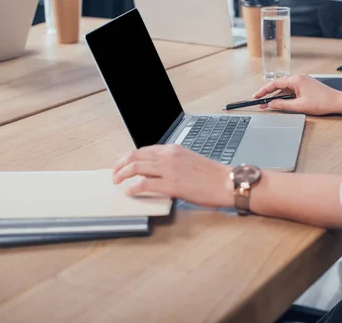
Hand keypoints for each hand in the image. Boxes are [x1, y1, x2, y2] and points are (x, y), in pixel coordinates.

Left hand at [113, 144, 231, 206]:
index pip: (144, 150)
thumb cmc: (212, 175)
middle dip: (120, 165)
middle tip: (115, 174)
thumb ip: (171, 163)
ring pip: (136, 167)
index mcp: (173, 149)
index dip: (129, 157)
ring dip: (122, 174)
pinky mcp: (171, 185)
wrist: (226, 182)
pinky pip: (145, 184)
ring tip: (117, 181)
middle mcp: (169, 156)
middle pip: (135, 156)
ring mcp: (169, 170)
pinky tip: (130, 191)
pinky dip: (134, 188)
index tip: (123, 164)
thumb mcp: (189, 161)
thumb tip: (154, 172)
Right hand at [253, 74, 341, 114]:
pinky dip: (285, 97)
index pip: (274, 84)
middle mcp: (298, 78)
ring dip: (277, 97)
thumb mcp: (299, 105)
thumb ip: (282, 104)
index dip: (264, 91)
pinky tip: (281, 104)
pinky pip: (292, 91)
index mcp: (296, 79)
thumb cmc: (322, 102)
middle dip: (269, 95)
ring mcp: (303, 82)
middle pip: (279, 86)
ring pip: (285, 90)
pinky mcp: (306, 87)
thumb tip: (271, 104)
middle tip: (260, 103)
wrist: (338, 102)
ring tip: (268, 105)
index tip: (256, 97)